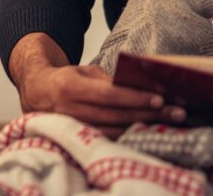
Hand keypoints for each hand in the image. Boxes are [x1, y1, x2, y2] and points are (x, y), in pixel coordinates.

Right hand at [10, 33, 182, 137]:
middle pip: (117, 116)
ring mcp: (71, 129)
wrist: (36, 94)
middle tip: (176, 112)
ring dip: (144, 127)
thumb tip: (140, 86)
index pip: (110, 95)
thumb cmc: (66, 79)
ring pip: (114, 131)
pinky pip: (107, 140)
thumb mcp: (84, 71)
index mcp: (70, 88)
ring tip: (169, 122)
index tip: (159, 99)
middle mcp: (69, 111)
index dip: (135, 98)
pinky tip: (149, 132)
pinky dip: (130, 136)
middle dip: (149, 114)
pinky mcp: (75, 141)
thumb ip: (108, 80)